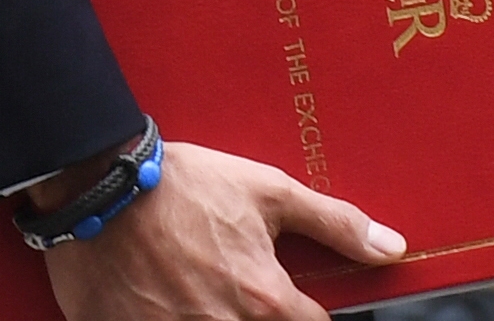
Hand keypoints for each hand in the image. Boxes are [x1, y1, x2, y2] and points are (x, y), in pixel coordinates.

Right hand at [40, 138, 404, 320]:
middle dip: (264, 316)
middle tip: (243, 288)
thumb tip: (391, 248)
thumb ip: (336, 224)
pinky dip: (177, 320)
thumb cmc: (186, 186)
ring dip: (221, 318)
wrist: (101, 189)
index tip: (301, 304)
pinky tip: (171, 298)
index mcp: (263, 299)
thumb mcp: (271, 192)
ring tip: (203, 289)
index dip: (312, 316)